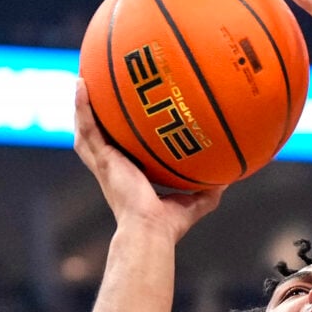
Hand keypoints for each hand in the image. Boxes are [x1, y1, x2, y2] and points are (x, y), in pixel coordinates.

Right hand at [73, 81, 222, 239]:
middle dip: (95, 118)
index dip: (118, 138)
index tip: (121, 120)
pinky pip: (88, 127)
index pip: (121, 152)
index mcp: (129, 177)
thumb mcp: (194, 202)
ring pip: (87, 130)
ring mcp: (105, 163)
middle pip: (98, 138)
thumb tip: (230, 177)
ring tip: (82, 81)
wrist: (151, 230)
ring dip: (83, 106)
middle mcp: (113, 169)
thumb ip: (208, 189)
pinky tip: (82, 85)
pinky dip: (83, 106)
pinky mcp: (103, 159)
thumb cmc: (169, 225)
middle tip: (95, 94)